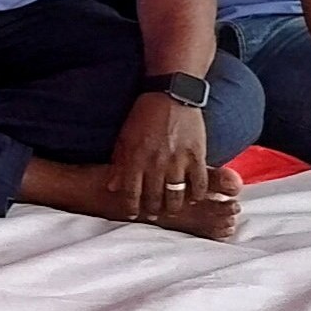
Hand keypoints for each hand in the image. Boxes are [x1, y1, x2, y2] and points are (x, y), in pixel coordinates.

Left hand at [107, 90, 210, 221]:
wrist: (170, 95)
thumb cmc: (143, 115)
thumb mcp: (124, 137)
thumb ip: (119, 163)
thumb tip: (112, 186)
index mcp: (135, 158)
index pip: (131, 192)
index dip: (131, 207)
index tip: (132, 214)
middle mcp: (156, 163)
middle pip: (154, 197)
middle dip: (152, 210)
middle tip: (153, 215)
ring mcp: (178, 160)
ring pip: (176, 195)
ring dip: (173, 207)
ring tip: (171, 210)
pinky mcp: (197, 155)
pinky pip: (199, 183)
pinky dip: (196, 194)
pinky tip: (193, 198)